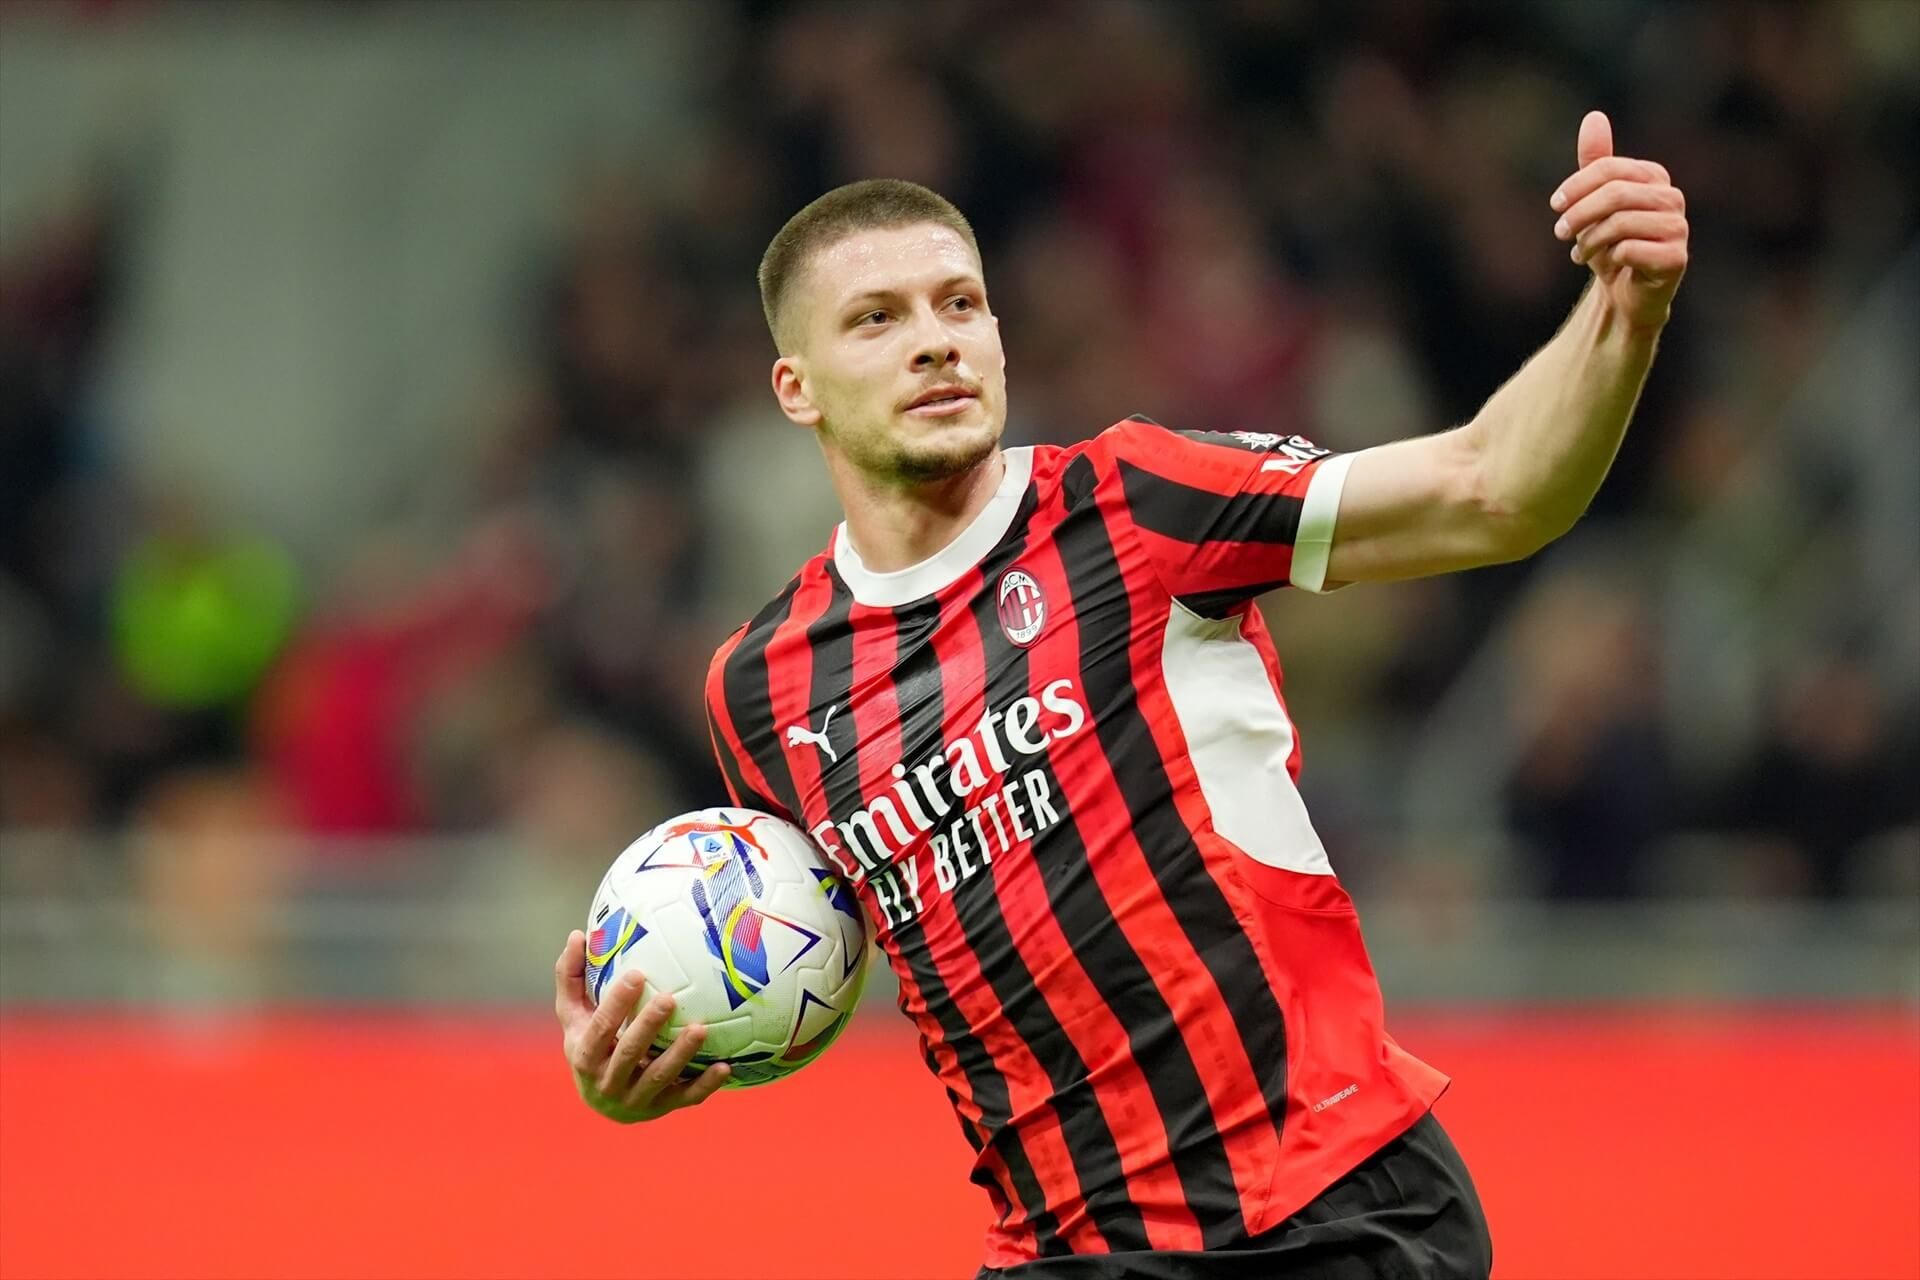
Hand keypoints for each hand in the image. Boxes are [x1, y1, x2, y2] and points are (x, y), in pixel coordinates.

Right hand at [554, 929, 729, 1122]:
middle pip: (628, 1053)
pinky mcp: (661, 1109)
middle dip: (648, 1027)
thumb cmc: (589, 1044)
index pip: (599, 1028)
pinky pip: (685, 1098)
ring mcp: (635, 1100)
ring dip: (680, 1054)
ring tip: (701, 1028)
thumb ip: (572, 978)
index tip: (638, 974)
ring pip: (659, 1077)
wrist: (601, 1102)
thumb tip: (578, 935)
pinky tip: (725, 1067)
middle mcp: (607, 1083)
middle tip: (670, 998)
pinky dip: (705, 1085)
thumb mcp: (574, 1016)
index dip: (617, 1003)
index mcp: (585, 1055)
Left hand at [1551, 110, 1688, 331]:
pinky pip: (1631, 249)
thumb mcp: (1595, 201)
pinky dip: (1610, 258)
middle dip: (1579, 214)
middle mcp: (1672, 198)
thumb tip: (1594, 116)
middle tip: (1559, 232)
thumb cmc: (1610, 243)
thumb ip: (1595, 162)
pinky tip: (1608, 265)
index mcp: (1653, 177)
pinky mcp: (1677, 258)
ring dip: (1590, 240)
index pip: (1609, 169)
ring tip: (1579, 253)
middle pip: (1615, 194)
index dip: (1576, 185)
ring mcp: (1679, 228)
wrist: (1625, 292)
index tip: (1555, 205)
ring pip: (1621, 222)